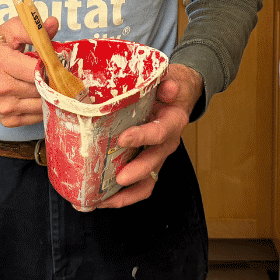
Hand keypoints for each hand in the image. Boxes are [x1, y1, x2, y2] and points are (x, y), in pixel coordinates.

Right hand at [0, 17, 57, 127]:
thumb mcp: (11, 30)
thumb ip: (34, 28)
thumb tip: (53, 23)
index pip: (37, 71)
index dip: (52, 65)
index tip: (57, 60)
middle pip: (42, 89)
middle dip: (53, 80)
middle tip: (54, 70)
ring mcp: (2, 107)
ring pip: (42, 105)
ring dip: (49, 94)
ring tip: (45, 81)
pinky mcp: (6, 120)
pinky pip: (36, 117)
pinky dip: (41, 106)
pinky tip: (36, 94)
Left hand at [97, 63, 203, 208]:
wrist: (180, 94)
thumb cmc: (168, 87)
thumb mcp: (169, 78)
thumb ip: (166, 82)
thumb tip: (169, 87)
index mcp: (172, 122)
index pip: (160, 132)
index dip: (143, 137)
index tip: (123, 139)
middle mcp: (167, 144)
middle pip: (154, 163)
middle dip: (135, 172)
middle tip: (117, 178)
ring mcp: (157, 156)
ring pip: (147, 183)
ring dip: (126, 194)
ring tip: (102, 200)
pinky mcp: (147, 163)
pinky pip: (138, 185)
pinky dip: (122, 195)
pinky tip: (99, 199)